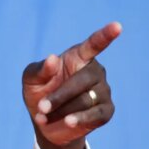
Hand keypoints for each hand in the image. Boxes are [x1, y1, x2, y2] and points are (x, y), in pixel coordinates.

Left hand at [22, 22, 121, 148]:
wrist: (44, 122)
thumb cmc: (39, 92)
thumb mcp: (31, 80)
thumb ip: (39, 69)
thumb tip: (52, 59)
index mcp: (78, 57)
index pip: (93, 44)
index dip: (105, 35)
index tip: (117, 26)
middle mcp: (95, 71)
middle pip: (83, 81)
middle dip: (59, 96)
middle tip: (41, 107)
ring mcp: (103, 91)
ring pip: (86, 100)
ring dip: (61, 110)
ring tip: (43, 116)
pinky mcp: (106, 110)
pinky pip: (96, 114)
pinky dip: (80, 119)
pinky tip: (68, 122)